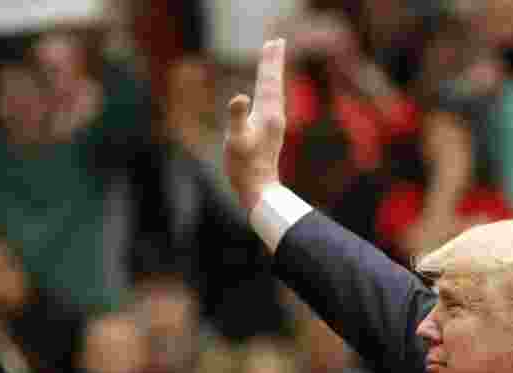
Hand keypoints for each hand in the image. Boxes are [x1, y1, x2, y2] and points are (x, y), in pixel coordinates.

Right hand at [225, 39, 286, 211]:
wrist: (258, 190)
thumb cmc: (244, 167)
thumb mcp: (236, 141)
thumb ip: (237, 117)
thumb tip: (239, 95)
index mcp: (268, 114)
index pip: (268, 80)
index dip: (269, 61)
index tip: (274, 41)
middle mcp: (275, 115)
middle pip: (274, 82)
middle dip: (273, 62)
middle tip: (277, 41)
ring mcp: (274, 124)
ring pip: (275, 91)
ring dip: (273, 74)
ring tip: (274, 59)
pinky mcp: (270, 132)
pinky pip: (271, 102)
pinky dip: (270, 89)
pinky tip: (270, 90)